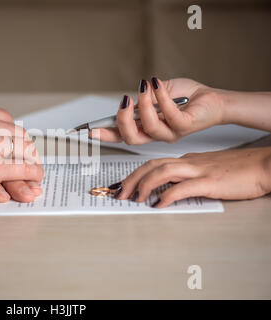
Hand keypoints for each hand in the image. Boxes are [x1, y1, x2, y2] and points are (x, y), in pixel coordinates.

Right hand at [0, 99, 43, 205]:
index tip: (13, 143)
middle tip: (26, 158)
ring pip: (24, 150)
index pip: (4, 118)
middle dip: (24, 148)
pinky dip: (32, 173)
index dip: (11, 133)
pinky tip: (34, 178)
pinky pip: (22, 168)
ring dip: (32, 161)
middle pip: (17, 133)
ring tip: (34, 171)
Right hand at [91, 78, 225, 143]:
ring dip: (144, 104)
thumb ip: (142, 99)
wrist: (211, 98)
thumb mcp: (156, 94)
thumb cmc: (185, 97)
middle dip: (122, 120)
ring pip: (149, 127)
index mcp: (146, 128)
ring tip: (145, 87)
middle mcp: (156, 134)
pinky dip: (161, 97)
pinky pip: (169, 115)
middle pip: (131, 138)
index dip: (105, 135)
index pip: (122, 135)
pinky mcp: (184, 126)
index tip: (90, 132)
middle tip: (124, 102)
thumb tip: (129, 99)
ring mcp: (170, 133)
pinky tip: (157, 85)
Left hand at [112, 147, 270, 207]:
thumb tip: (169, 191)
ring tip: (135, 198)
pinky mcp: (211, 181)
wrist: (264, 165)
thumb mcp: (207, 171)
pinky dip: (168, 195)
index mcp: (187, 160)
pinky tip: (159, 204)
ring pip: (163, 172)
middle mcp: (189, 162)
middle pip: (152, 165)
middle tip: (118, 193)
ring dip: (144, 185)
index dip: (134, 174)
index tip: (122, 185)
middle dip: (131, 179)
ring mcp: (199, 170)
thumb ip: (188, 178)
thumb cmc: (239, 170)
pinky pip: (184, 187)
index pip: (153, 163)